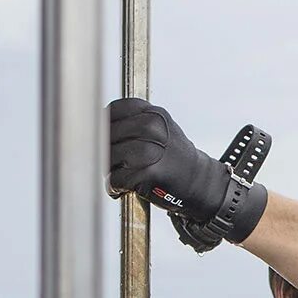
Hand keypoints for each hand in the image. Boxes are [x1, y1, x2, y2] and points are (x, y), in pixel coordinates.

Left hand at [106, 98, 232, 223]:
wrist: (200, 182)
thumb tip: (97, 124)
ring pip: (108, 156)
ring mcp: (149, 150)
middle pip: (106, 134)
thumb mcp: (161, 129)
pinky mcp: (147, 172)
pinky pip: (115, 179)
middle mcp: (151, 128)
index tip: (101, 136)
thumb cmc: (174, 158)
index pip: (113, 110)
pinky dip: (114, 187)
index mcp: (153, 114)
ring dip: (108, 169)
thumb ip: (134, 122)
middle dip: (104, 149)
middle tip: (112, 161)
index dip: (102, 124)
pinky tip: (122, 187)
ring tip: (119, 174)